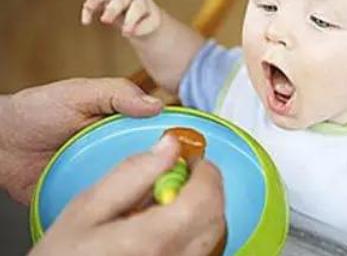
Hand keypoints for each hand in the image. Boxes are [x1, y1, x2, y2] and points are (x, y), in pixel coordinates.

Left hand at [0, 78, 162, 203]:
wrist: (1, 142)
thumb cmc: (39, 110)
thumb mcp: (79, 93)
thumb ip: (116, 94)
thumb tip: (156, 104)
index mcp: (124, 122)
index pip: (160, 130)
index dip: (178, 139)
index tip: (192, 148)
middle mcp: (118, 147)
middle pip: (153, 160)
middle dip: (165, 169)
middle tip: (177, 178)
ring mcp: (104, 171)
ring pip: (135, 183)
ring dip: (144, 188)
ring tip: (157, 195)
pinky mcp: (89, 193)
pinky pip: (109, 201)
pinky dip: (118, 204)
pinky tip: (128, 207)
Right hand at [29, 135, 225, 255]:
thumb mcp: (86, 209)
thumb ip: (132, 173)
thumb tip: (169, 146)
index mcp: (152, 240)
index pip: (205, 198)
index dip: (206, 172)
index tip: (193, 160)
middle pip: (216, 217)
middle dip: (207, 189)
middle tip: (181, 178)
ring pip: (214, 237)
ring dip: (203, 211)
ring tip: (168, 204)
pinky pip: (201, 252)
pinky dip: (195, 233)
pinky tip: (166, 228)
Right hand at [81, 0, 161, 36]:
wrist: (144, 14)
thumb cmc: (148, 21)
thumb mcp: (151, 25)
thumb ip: (142, 27)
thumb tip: (131, 31)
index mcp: (143, 2)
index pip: (137, 7)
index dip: (131, 20)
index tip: (125, 34)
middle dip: (112, 9)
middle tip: (105, 21)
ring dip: (95, 0)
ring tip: (88, 8)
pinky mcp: (105, 0)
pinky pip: (94, 0)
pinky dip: (88, 9)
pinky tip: (86, 22)